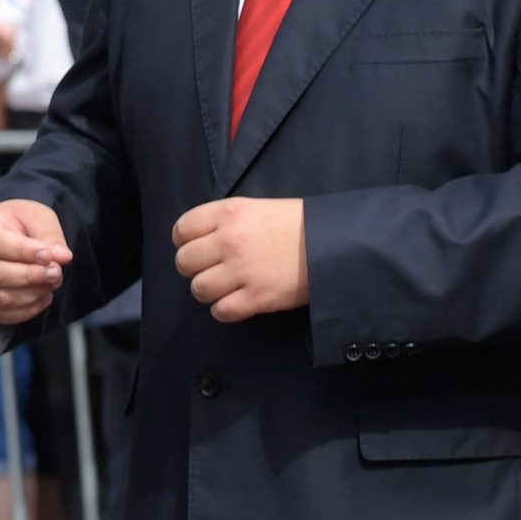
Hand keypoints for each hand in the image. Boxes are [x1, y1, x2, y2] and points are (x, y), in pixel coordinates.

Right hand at [0, 199, 71, 324]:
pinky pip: (2, 315)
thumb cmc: (19, 223)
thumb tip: (61, 256)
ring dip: (32, 293)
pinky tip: (43, 295)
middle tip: (56, 271)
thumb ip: (50, 234)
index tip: (49, 255)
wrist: (8, 234)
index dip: (23, 252)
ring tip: (52, 281)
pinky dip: (28, 310)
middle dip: (30, 276)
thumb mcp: (37, 216)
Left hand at [172, 197, 307, 320]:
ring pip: (198, 288)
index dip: (184, 242)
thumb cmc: (299, 224)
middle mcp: (229, 240)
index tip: (196, 248)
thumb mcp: (258, 208)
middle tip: (210, 270)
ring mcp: (242, 270)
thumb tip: (201, 240)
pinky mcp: (257, 297)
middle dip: (193, 268)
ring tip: (223, 288)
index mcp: (228, 213)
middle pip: (185, 261)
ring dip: (207, 291)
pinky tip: (235, 303)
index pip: (182, 230)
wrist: (338, 243)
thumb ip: (227, 221)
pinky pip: (221, 311)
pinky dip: (224, 311)